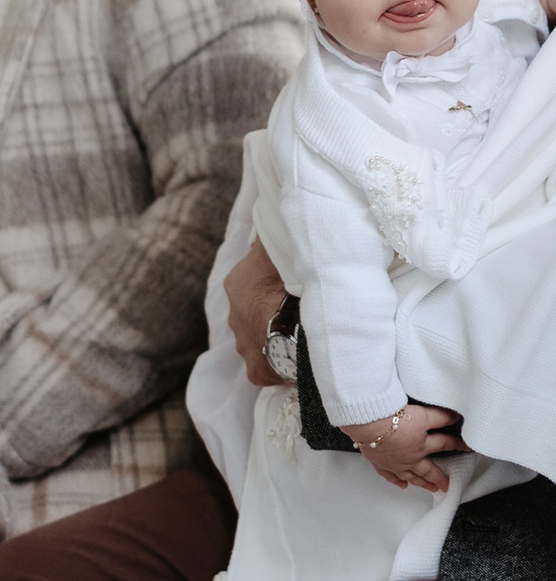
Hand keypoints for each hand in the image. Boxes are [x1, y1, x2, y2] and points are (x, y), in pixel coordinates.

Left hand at [224, 237, 286, 386]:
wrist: (295, 329)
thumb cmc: (286, 285)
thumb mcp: (274, 250)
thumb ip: (268, 235)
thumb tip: (266, 209)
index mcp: (236, 285)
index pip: (252, 278)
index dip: (270, 279)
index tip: (289, 281)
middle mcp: (234, 316)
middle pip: (253, 309)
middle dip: (269, 309)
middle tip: (295, 307)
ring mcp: (244, 346)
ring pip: (259, 338)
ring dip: (274, 334)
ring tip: (298, 332)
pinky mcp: (256, 371)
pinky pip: (268, 365)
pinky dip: (280, 360)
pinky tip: (296, 355)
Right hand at [338, 401, 469, 493]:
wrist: (371, 425)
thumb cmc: (394, 419)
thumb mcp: (424, 414)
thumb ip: (440, 416)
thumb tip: (456, 417)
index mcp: (423, 445)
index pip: (444, 444)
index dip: (456, 444)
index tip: (465, 448)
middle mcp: (411, 458)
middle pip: (428, 469)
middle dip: (438, 477)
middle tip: (445, 485)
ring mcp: (395, 463)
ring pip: (411, 476)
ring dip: (421, 483)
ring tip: (430, 488)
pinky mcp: (380, 462)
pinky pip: (390, 476)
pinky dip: (397, 481)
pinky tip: (402, 485)